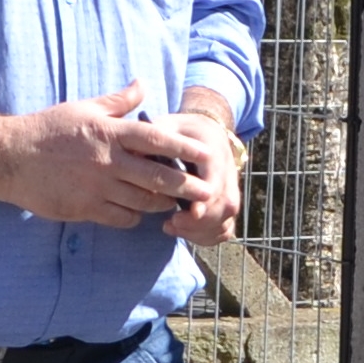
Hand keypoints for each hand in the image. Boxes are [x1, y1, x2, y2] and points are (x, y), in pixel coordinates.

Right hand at [0, 85, 199, 227]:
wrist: (10, 158)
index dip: (183, 148)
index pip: (155, 140)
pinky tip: (139, 212)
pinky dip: (135, 216)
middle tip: (206, 193)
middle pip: (156, 177)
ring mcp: (96, 187)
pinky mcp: (84, 208)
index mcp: (108, 132)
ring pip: (142, 201)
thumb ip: (117, 101)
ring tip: (175, 204)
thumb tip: (142, 84)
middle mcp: (106, 160)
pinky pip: (121, 217)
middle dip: (185, 187)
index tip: (204, 155)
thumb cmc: (48, 129)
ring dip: (162, 204)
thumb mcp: (83, 107)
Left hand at [140, 96, 247, 243]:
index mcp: (214, 152)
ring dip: (200, 232)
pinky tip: (184, 232)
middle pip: (225, 205)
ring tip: (172, 228)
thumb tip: (134, 157)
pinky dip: (208, 237)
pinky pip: (226, 229)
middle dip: (199, 222)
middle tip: (170, 224)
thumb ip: (154, 139)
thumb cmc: (181, 130)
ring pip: (227, 220)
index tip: (185, 214)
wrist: (206, 131)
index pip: (216, 181)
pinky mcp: (227, 203)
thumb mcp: (167, 125)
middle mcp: (228, 172)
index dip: (204, 201)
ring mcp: (230, 190)